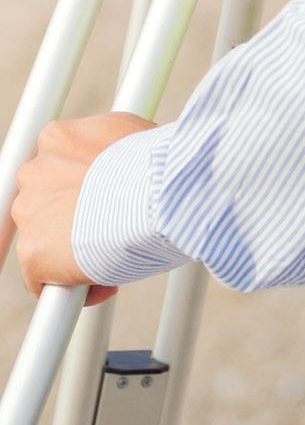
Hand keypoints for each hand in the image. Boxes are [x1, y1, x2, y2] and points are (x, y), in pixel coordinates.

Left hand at [8, 113, 156, 301]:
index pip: (59, 169)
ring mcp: (29, 213)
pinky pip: (47, 281)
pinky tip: (108, 281)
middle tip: (114, 231)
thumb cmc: (155, 165)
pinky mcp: (33, 253)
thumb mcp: (135, 138)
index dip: (84, 190)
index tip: (107, 204)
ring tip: (115, 256)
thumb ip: (116, 148)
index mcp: (57, 139)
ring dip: (76, 251)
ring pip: (46, 242)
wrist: (153, 193)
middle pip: (47, 204)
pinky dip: (75, 287)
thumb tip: (133, 161)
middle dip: (77, 220)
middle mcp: (34, 172)